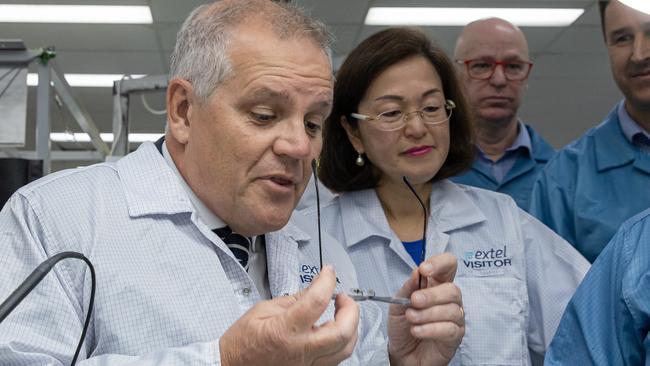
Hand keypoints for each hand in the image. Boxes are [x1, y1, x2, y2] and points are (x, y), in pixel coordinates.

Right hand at [219, 265, 359, 365]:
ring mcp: (306, 364)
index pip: (317, 301)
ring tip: (344, 313)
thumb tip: (315, 288)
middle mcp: (299, 350)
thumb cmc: (242, 342)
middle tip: (344, 297)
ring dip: (351, 327)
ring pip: (345, 349)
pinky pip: (336, 359)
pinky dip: (342, 342)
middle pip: (342, 332)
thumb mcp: (262, 310)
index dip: (327, 281)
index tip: (328, 273)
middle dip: (351, 310)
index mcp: (284, 330)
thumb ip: (293, 299)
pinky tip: (335, 330)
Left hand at [387, 253, 464, 365]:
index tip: (424, 269)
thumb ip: (408, 288)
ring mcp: (454, 318)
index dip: (440, 263)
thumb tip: (417, 272)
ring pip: (452, 310)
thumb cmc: (402, 326)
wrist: (401, 352)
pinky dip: (431, 329)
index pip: (448, 265)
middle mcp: (449, 300)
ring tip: (411, 318)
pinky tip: (418, 330)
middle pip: (453, 289)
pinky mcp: (454, 337)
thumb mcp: (397, 303)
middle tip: (414, 301)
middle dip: (432, 295)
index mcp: (436, 285)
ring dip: (428, 314)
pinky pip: (450, 329)